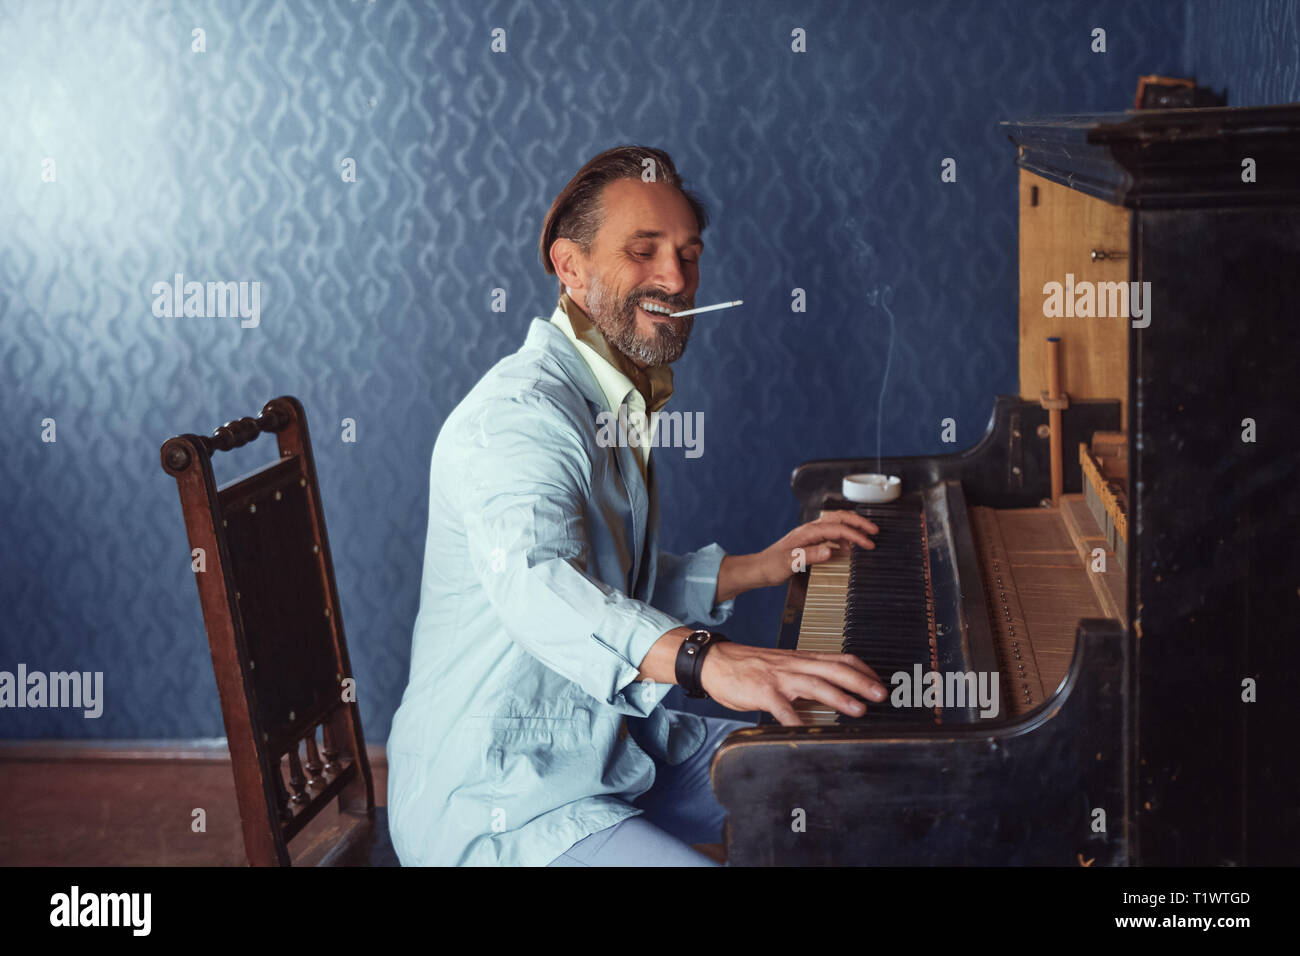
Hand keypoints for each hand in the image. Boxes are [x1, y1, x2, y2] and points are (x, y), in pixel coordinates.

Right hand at [699, 641, 887, 726]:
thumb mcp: (782, 666)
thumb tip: (830, 692)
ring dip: (840, 697)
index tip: (880, 683)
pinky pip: (783, 709)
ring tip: (859, 710)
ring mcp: (780, 678)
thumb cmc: (749, 667)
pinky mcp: (763, 691)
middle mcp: (795, 665)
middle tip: (882, 695)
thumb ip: (805, 676)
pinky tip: (806, 733)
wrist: (715, 661)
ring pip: (816, 684)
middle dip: (861, 681)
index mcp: (801, 660)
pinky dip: (796, 722)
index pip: (840, 658)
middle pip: (835, 669)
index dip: (863, 670)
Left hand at [750, 511, 877, 589]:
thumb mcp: (790, 563)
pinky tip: (849, 546)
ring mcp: (809, 534)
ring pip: (836, 523)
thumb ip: (810, 556)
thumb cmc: (771, 566)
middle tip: (874, 531)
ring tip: (867, 535)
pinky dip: (844, 536)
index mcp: (807, 532)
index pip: (837, 529)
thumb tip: (830, 551)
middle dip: (859, 523)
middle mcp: (809, 530)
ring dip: (853, 527)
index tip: (868, 543)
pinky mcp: (809, 541)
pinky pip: (831, 533)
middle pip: (839, 518)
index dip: (855, 535)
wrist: (758, 569)